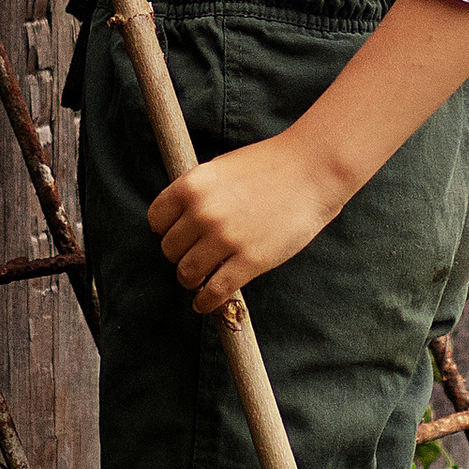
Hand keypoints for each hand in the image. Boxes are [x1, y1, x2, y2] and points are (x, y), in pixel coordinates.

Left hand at [148, 131, 347, 315]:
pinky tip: (205, 303)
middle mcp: (203, 212)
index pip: (156, 220)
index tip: (177, 236)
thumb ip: (199, 193)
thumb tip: (182, 221)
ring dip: (191, 279)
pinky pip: (214, 291)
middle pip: (170, 249)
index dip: (166, 231)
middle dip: (181, 255)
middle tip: (195, 256)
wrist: (312, 169)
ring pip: (187, 273)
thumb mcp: (222, 168)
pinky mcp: (249, 260)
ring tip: (200, 279)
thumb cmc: (270, 165)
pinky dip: (206, 302)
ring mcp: (226, 238)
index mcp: (192, 185)